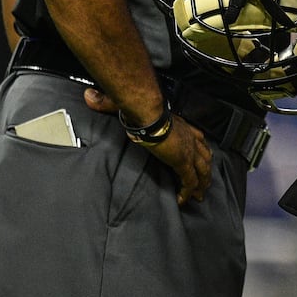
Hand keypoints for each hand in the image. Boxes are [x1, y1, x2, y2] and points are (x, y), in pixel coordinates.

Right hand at [84, 88, 212, 204]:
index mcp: (181, 125)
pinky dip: (187, 192)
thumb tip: (90, 96)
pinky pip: (188, 181)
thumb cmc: (142, 110)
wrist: (148, 115)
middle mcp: (189, 138)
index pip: (196, 137)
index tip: (201, 154)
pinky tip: (184, 200)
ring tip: (200, 195)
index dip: (200, 147)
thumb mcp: (130, 107)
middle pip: (204, 156)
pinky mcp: (182, 162)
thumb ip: (109, 102)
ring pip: (202, 170)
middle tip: (206, 181)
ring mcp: (188, 150)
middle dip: (206, 169)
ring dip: (202, 183)